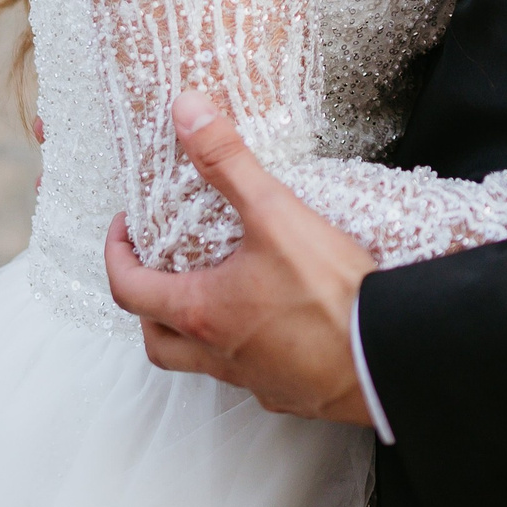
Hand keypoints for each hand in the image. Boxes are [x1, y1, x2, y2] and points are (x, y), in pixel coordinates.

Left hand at [104, 93, 377, 426]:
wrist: (388, 359)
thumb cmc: (331, 299)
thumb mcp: (276, 214)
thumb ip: (228, 163)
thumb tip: (188, 115)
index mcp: (201, 313)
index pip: (129, 290)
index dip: (117, 255)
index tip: (125, 231)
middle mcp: (218, 354)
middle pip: (156, 340)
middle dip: (146, 303)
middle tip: (156, 268)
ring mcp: (253, 379)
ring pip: (201, 362)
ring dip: (193, 331)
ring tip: (214, 292)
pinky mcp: (289, 391)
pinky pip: (249, 374)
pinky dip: (243, 349)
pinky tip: (270, 324)